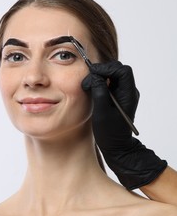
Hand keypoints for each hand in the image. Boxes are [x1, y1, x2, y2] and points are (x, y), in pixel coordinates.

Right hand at [82, 60, 166, 189]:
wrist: (117, 147)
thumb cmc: (109, 132)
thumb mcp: (101, 112)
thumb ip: (99, 91)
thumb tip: (94, 76)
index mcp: (128, 94)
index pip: (122, 71)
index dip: (107, 68)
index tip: (92, 73)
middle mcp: (128, 92)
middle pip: (117, 70)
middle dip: (102, 71)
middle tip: (89, 80)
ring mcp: (123, 95)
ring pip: (112, 76)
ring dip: (99, 77)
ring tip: (88, 86)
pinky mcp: (117, 98)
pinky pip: (109, 84)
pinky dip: (99, 83)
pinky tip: (91, 91)